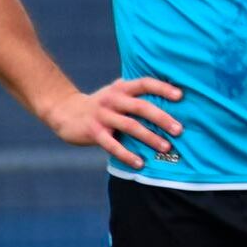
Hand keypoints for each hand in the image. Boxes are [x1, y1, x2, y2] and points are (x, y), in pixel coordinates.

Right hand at [42, 77, 183, 168]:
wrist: (65, 112)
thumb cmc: (103, 103)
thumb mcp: (117, 92)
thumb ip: (137, 91)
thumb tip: (173, 92)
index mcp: (121, 88)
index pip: (145, 83)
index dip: (162, 88)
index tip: (180, 96)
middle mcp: (113, 99)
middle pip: (141, 107)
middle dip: (162, 118)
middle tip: (179, 130)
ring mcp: (102, 116)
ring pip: (130, 126)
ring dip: (149, 137)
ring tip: (166, 147)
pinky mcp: (93, 132)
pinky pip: (112, 145)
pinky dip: (127, 155)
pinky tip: (140, 163)